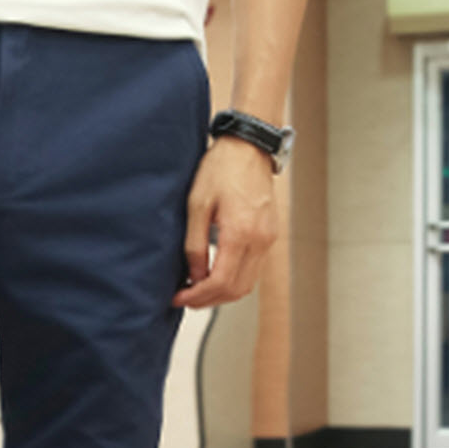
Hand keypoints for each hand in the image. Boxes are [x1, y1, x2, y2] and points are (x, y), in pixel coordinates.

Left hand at [173, 136, 277, 308]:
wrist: (248, 146)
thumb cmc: (222, 168)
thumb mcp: (197, 205)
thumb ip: (195, 245)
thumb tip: (195, 277)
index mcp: (241, 232)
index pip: (221, 282)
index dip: (198, 296)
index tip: (179, 298)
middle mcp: (260, 240)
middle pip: (236, 290)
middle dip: (209, 300)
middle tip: (186, 298)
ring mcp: (268, 239)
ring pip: (247, 285)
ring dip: (222, 293)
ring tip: (198, 290)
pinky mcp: (269, 236)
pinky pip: (253, 270)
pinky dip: (234, 280)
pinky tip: (215, 276)